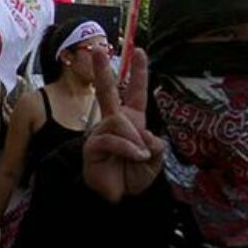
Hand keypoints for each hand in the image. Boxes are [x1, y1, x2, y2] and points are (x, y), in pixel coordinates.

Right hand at [83, 49, 164, 202]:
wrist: (120, 198)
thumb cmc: (134, 176)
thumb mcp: (154, 158)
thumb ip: (154, 143)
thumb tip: (143, 134)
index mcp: (130, 121)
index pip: (134, 93)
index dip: (138, 72)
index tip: (140, 51)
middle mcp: (112, 122)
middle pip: (106, 91)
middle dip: (102, 69)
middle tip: (96, 49)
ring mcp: (100, 132)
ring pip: (119, 121)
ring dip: (134, 140)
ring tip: (139, 157)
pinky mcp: (93, 146)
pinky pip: (113, 138)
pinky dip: (128, 149)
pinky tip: (135, 158)